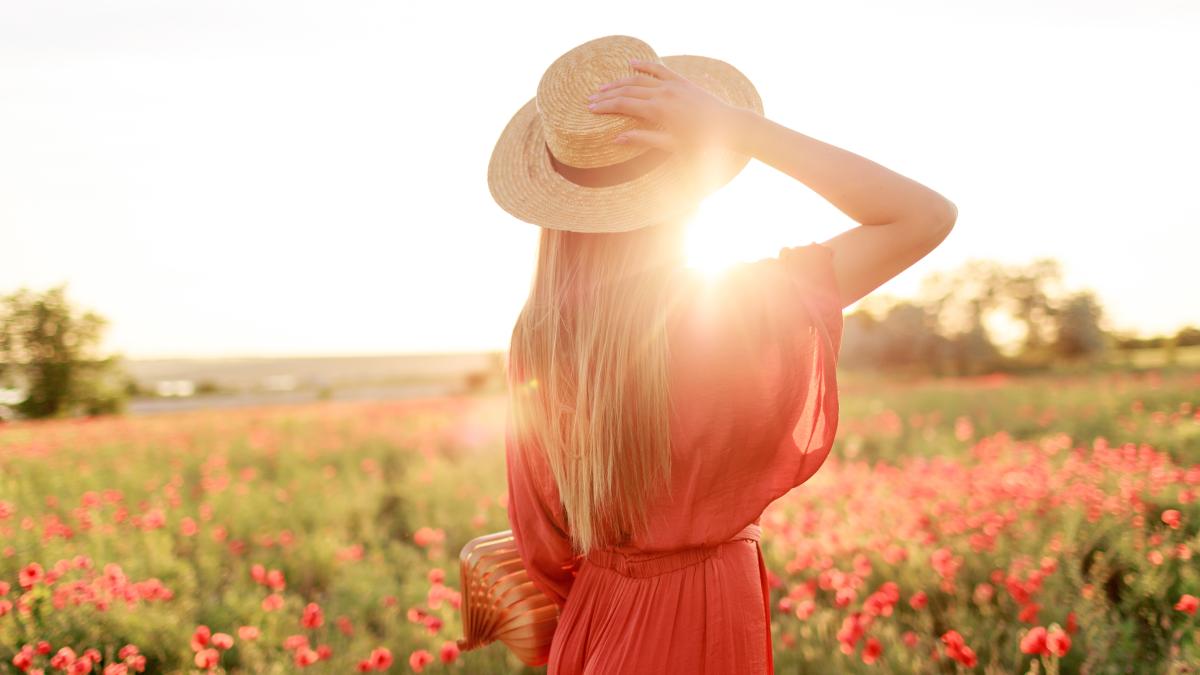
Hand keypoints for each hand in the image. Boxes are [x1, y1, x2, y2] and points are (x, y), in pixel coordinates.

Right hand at [587, 60, 746, 153]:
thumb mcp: (671, 146)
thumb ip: (643, 139)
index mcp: (658, 111)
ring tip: (603, 86)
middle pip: (627, 90)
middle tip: (590, 98)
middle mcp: (663, 93)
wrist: (729, 128)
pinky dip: (644, 65)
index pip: (623, 105)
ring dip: (619, 82)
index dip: (605, 106)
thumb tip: (615, 138)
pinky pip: (659, 69)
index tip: (590, 108)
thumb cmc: (701, 143)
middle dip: (606, 94)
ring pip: (639, 79)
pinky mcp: (682, 81)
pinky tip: (631, 64)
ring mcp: (673, 85)